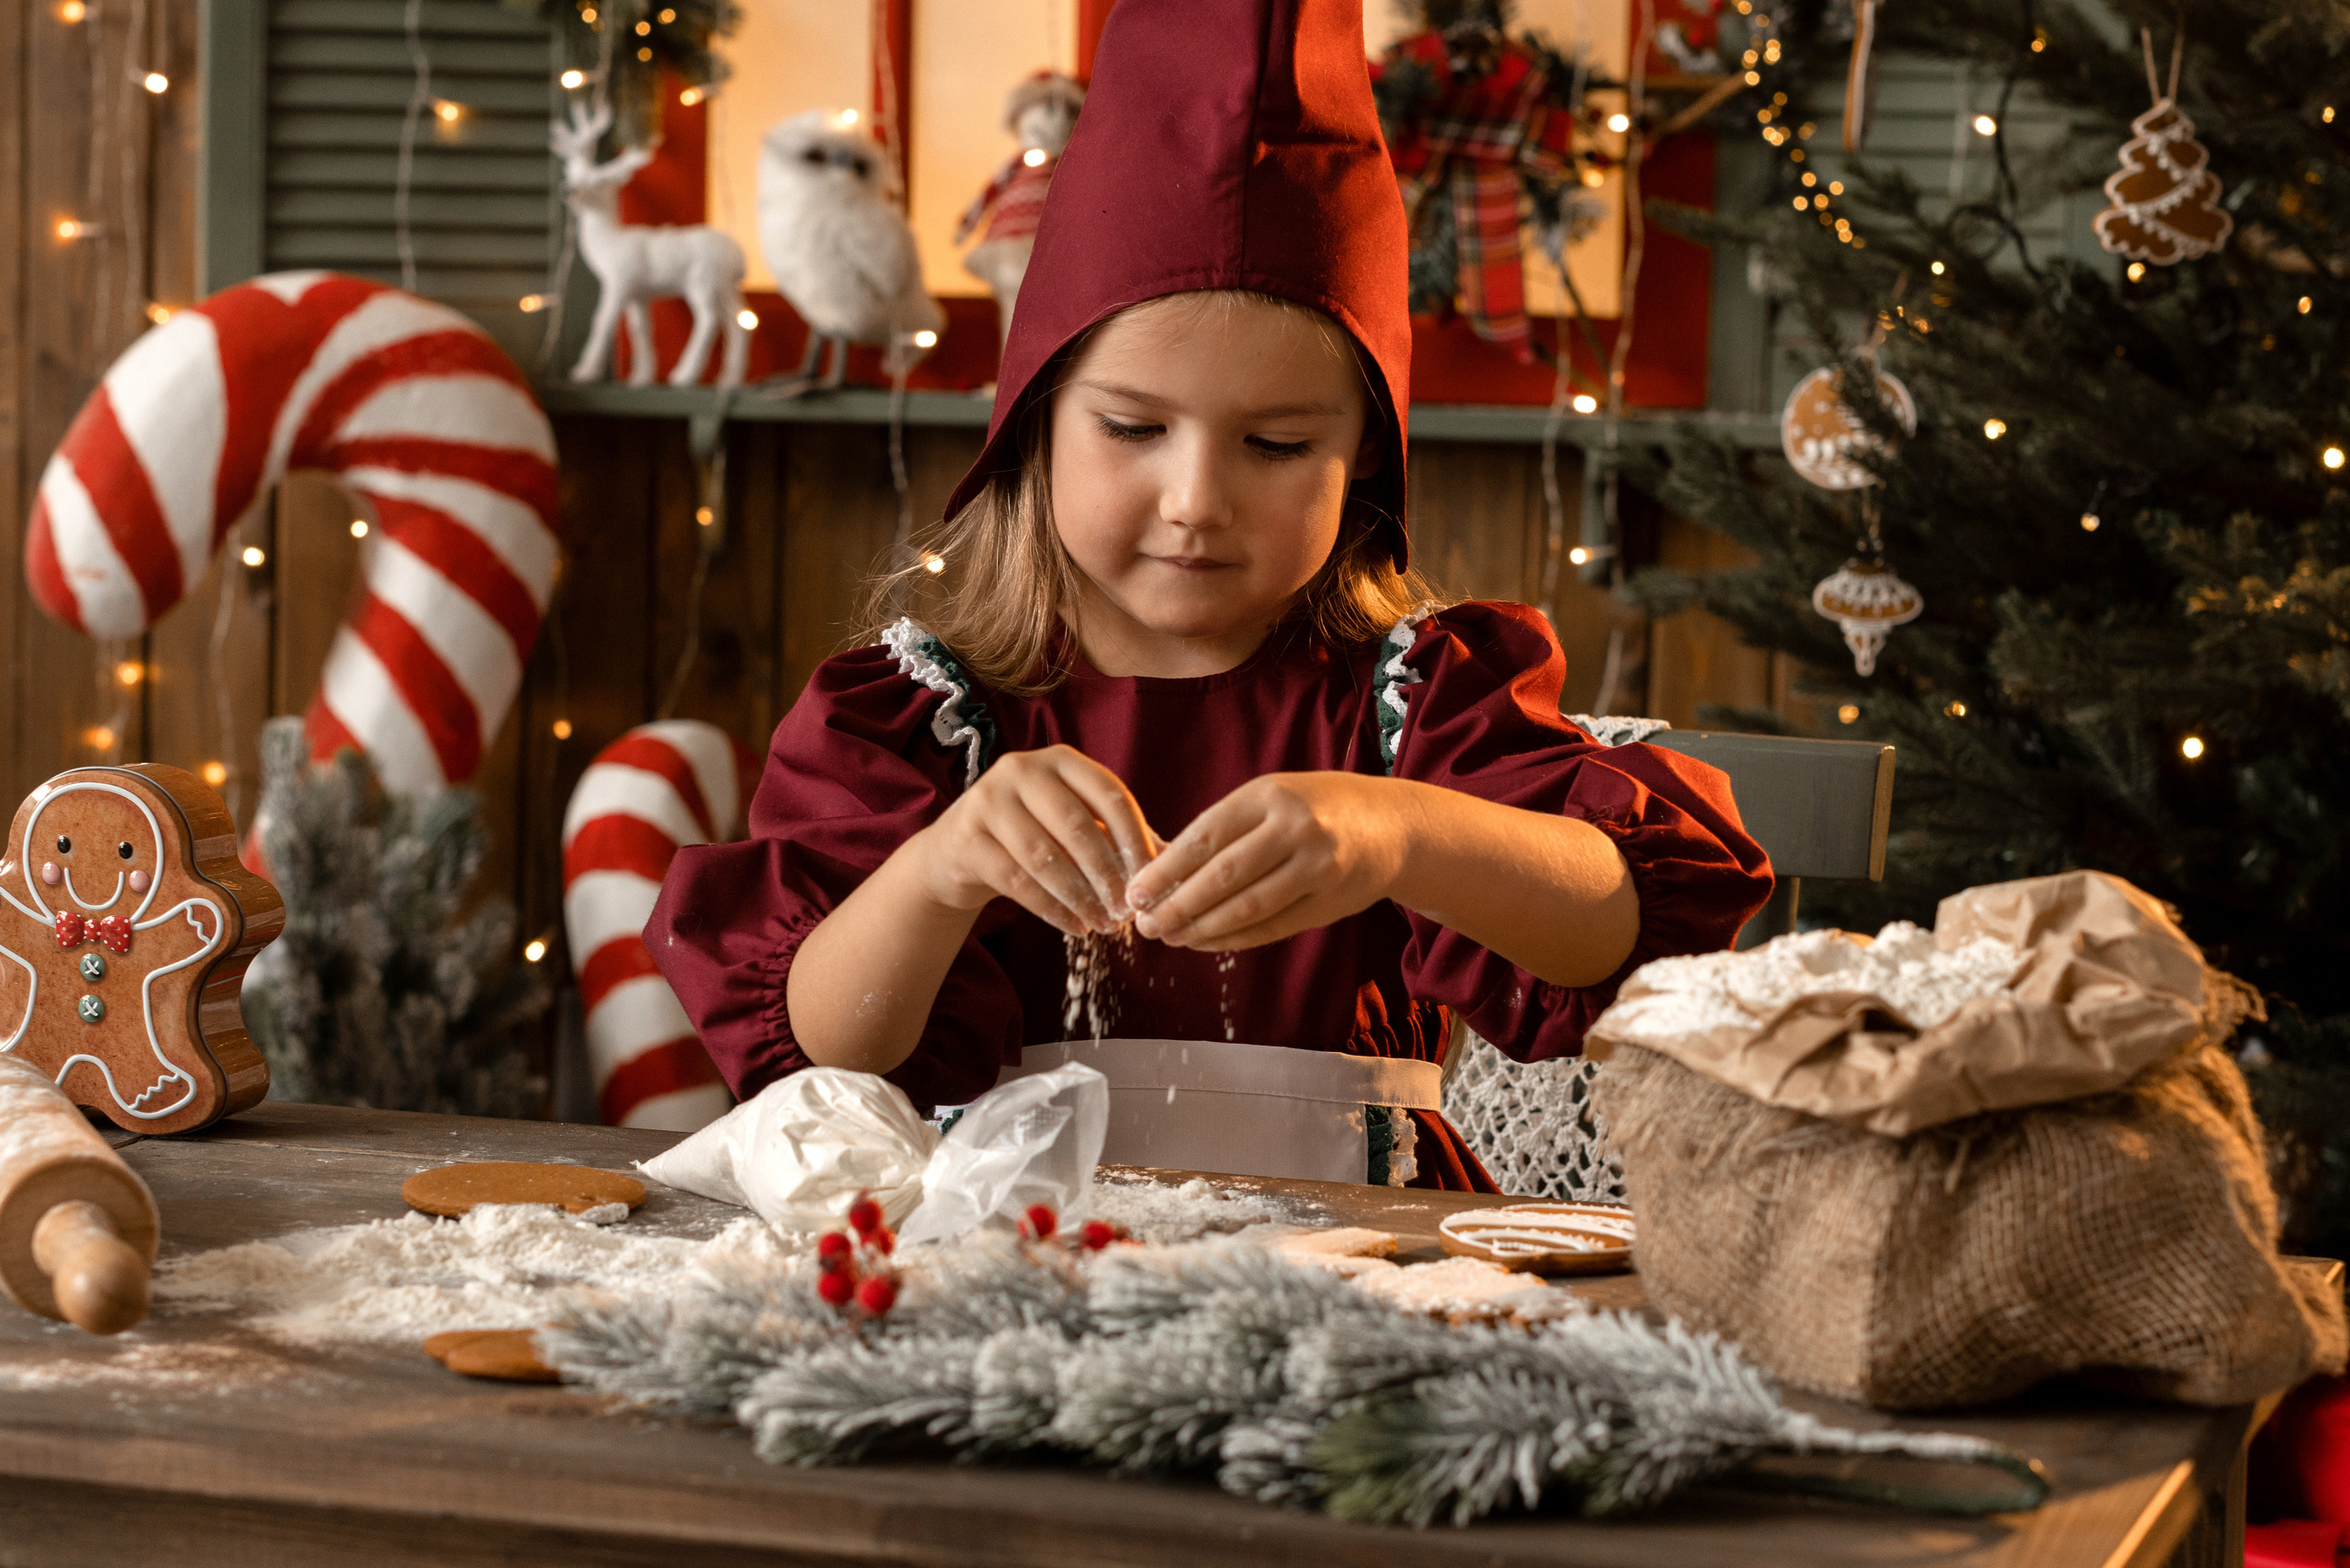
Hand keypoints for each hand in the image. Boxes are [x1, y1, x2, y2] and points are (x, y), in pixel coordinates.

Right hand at [911, 746, 1159, 934]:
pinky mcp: (966, 837)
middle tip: (1128, 911)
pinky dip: (1052, 909)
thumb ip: (1119, 836)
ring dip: (1081, 897)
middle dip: (1108, 874)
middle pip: (1077, 826)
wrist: (958, 850)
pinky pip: (1017, 881)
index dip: (1135, 838)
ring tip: (1104, 925)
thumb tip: (1175, 860)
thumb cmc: (1034, 833)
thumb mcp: (1076, 825)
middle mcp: (1022, 770)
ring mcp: (988, 800)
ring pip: (1046, 856)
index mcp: (1060, 760)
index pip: (1110, 794)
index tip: (1152, 879)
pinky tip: (1075, 927)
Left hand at [1126, 772, 1411, 950]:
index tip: (1135, 892)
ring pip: (1248, 907)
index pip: (1207, 836)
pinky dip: (1234, 938)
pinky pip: (1272, 927)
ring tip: (1170, 936)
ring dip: (1202, 928)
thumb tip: (1161, 869)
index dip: (1166, 869)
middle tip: (1145, 924)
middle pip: (1224, 876)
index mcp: (1272, 795)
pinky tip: (1205, 942)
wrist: (1391, 825)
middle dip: (1178, 905)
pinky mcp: (1330, 903)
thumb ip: (1225, 827)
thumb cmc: (1315, 808)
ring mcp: (1318, 867)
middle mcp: (1297, 828)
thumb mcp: (1272, 797)